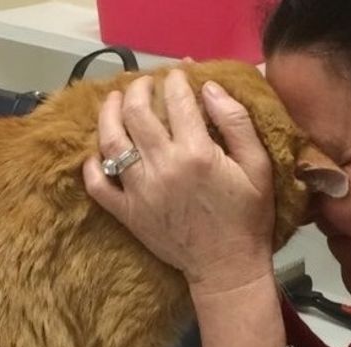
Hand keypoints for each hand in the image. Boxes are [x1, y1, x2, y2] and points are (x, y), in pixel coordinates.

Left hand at [83, 69, 275, 296]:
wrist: (227, 268)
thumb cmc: (248, 217)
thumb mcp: (258, 167)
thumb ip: (236, 122)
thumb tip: (209, 87)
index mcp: (197, 153)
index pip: (177, 101)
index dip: (175, 80)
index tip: (177, 74)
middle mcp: (163, 167)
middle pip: (137, 113)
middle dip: (139, 89)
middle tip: (144, 83)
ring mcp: (139, 191)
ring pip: (112, 141)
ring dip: (109, 114)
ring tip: (114, 101)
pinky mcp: (127, 213)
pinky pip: (98, 185)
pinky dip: (92, 165)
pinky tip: (98, 151)